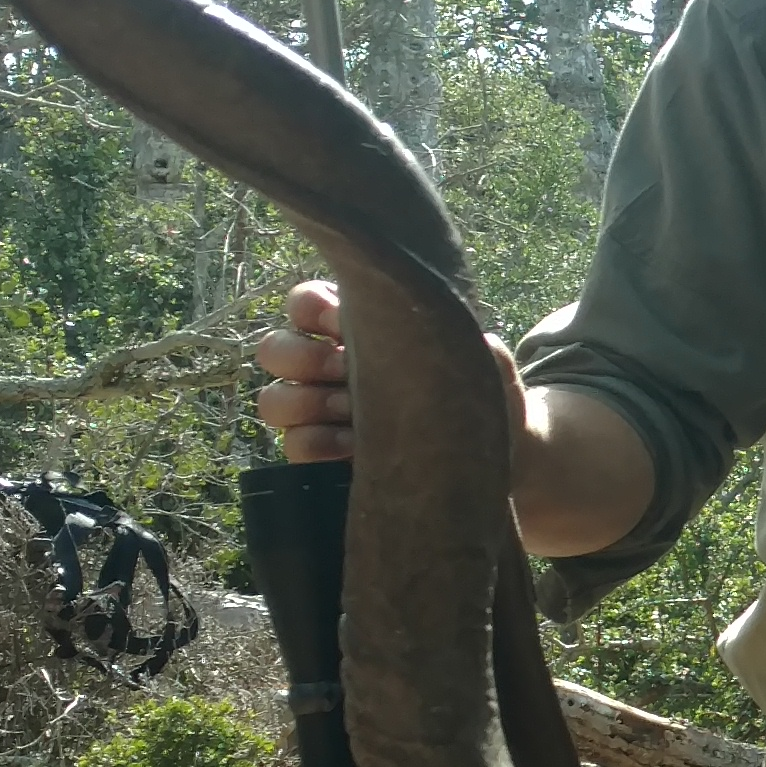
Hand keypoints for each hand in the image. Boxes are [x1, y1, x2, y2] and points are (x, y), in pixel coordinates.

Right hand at [250, 277, 525, 467]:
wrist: (490, 462)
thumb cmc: (477, 398)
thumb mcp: (486, 369)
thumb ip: (485, 351)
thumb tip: (480, 341)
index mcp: (354, 327)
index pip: (304, 303)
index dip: (312, 309)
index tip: (342, 323)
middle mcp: (327, 365)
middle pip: (276, 350)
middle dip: (304, 358)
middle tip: (346, 370)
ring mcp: (319, 411)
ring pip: (275, 400)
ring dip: (307, 404)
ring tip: (353, 413)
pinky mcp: (322, 454)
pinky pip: (295, 446)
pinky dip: (318, 444)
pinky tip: (354, 449)